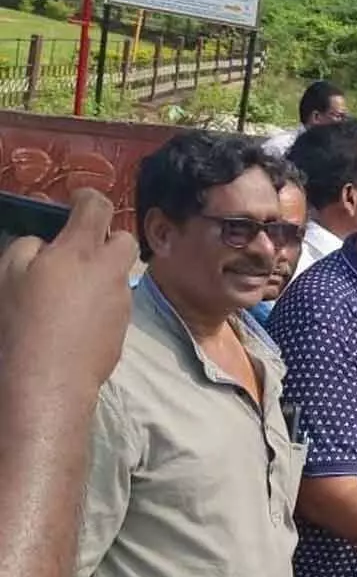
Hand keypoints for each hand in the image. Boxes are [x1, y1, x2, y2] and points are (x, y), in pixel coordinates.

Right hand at [0, 189, 136, 390]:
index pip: (97, 207)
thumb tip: (45, 241)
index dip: (87, 197)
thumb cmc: (22, 322)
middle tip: (78, 251)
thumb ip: (28, 246)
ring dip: (103, 271)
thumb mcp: (8, 274)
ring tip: (71, 290)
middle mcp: (110, 270)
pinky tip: (76, 318)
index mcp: (81, 250)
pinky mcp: (124, 326)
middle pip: (124, 239)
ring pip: (121, 272)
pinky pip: (117, 301)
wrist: (50, 378)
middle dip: (107, 238)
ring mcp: (122, 299)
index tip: (76, 201)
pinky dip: (102, 300)